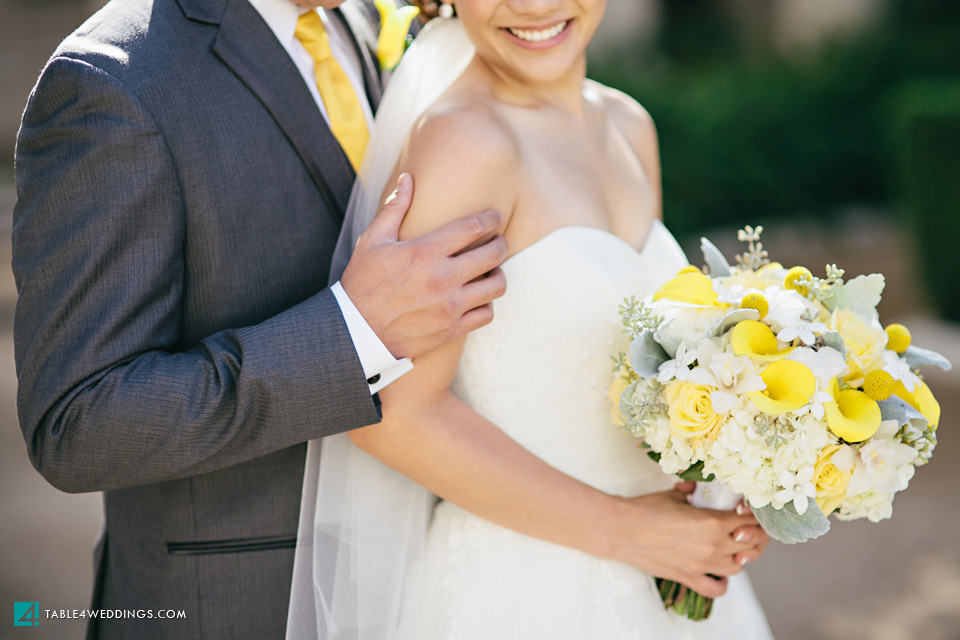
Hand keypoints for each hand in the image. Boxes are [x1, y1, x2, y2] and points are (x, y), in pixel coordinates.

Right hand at [341, 174, 507, 358]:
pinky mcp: (451, 329)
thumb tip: (407, 179)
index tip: (496, 217)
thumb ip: (394, 209)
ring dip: (498, 275)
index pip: (473, 227)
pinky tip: (479, 298)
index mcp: (425, 252)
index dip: (490, 219)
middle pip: (493, 254)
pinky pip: (486, 314)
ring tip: (492, 271)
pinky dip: (487, 304)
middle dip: (501, 244)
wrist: (357, 332)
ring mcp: (450, 306)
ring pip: (496, 286)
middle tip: (498, 242)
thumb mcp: (373, 241)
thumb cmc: (363, 283)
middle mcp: (442, 278)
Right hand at [604, 483, 763, 597]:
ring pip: (739, 566)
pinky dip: (722, 582)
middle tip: (745, 527)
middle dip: (753, 535)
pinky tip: (716, 570)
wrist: (622, 530)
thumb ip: (693, 492)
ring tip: (731, 546)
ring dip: (740, 556)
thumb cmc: (645, 510)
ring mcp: (702, 564)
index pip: (749, 521)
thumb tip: (698, 488)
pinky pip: (717, 589)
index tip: (747, 511)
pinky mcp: (689, 577)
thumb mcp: (674, 495)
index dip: (753, 515)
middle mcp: (713, 545)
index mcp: (712, 521)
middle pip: (751, 545)